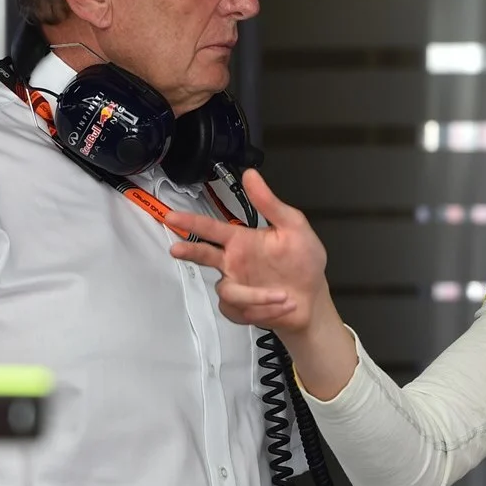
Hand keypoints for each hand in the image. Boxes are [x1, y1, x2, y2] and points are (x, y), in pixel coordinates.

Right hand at [168, 169, 329, 333]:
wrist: (313, 299)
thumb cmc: (303, 262)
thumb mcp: (293, 227)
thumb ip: (270, 204)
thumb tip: (251, 175)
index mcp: (242, 240)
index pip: (211, 228)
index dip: (190, 222)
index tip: (172, 216)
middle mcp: (234, 262)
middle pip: (203, 255)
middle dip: (189, 250)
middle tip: (177, 249)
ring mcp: (235, 286)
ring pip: (229, 291)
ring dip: (257, 296)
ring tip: (284, 296)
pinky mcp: (239, 309)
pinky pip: (239, 310)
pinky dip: (264, 309)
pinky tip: (281, 305)